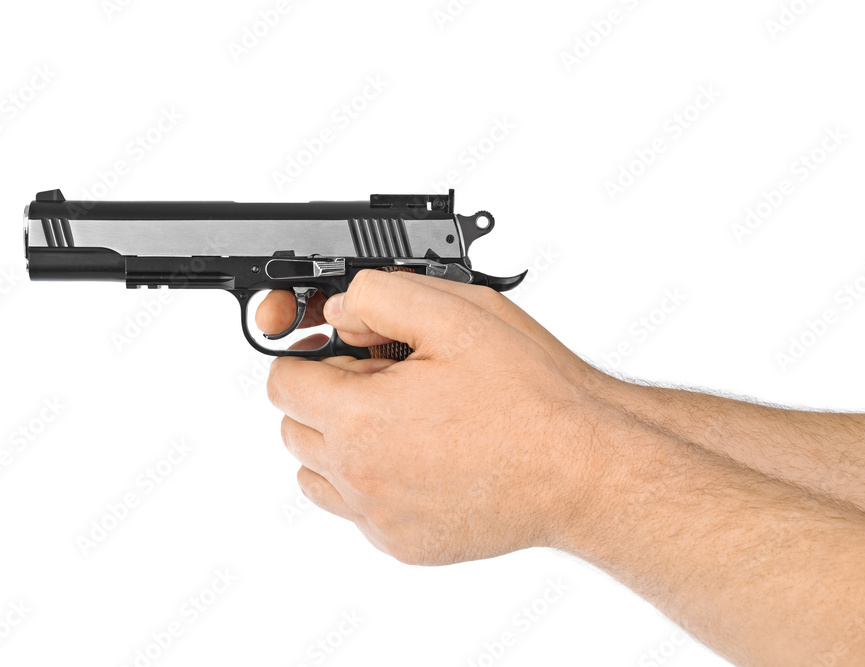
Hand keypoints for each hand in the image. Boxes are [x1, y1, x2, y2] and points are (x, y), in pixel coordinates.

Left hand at [260, 270, 613, 564]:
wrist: (582, 471)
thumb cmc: (530, 398)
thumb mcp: (456, 316)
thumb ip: (380, 298)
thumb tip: (339, 311)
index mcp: (360, 419)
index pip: (283, 382)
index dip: (312, 358)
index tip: (344, 354)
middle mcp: (359, 477)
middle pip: (294, 429)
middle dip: (325, 399)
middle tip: (385, 384)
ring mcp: (379, 519)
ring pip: (315, 476)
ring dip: (338, 445)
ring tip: (398, 423)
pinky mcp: (404, 546)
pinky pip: (357, 512)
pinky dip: (371, 485)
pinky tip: (422, 461)